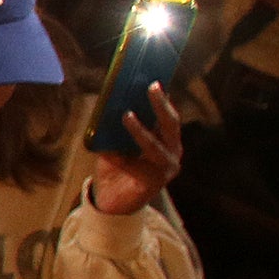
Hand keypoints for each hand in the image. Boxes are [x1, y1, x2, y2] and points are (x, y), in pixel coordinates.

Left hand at [87, 85, 186, 215]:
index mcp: (166, 139)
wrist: (111, 200)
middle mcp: (171, 151)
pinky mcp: (153, 183)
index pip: (168, 114)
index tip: (156, 78)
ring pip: (155, 145)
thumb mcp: (115, 141)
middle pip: (171, 124)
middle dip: (161, 104)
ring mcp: (166, 168)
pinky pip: (136, 166)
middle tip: (151, 86)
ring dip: (140, 130)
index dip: (163, 97)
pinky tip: (107, 152)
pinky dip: (120, 158)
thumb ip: (117, 125)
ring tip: (126, 115)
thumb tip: (111, 100)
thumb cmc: (115, 166)